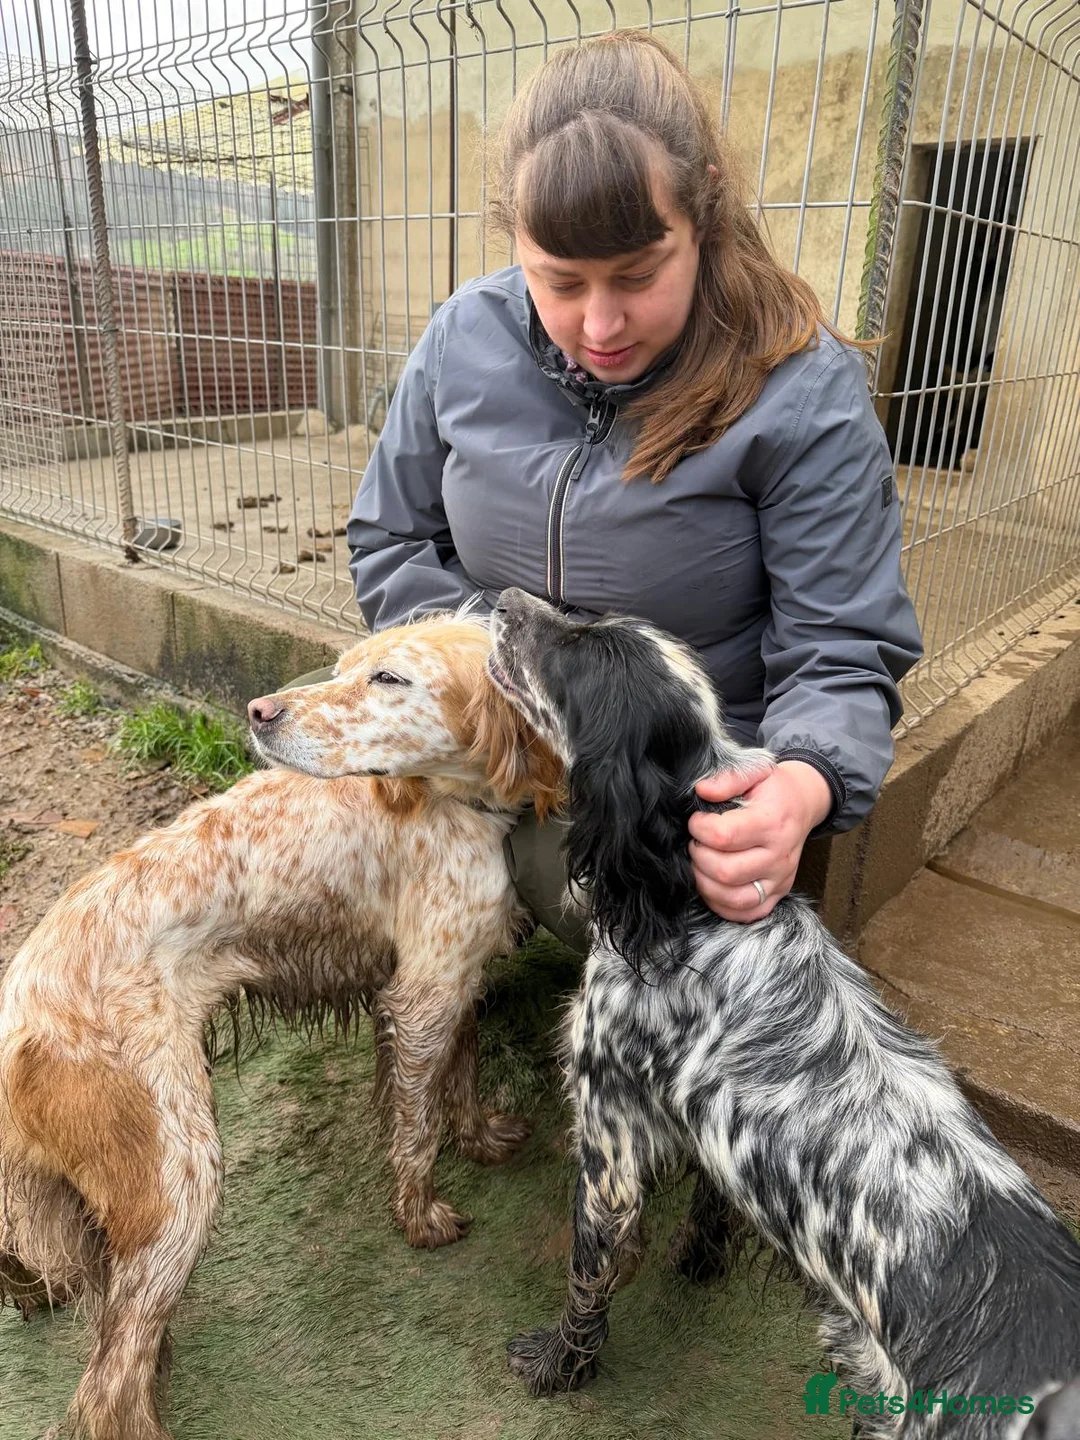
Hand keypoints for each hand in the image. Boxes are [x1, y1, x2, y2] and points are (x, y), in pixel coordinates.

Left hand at [687, 760, 832, 921]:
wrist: (803, 804)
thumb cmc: (774, 789)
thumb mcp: (756, 771)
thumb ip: (728, 778)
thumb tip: (702, 791)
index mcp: (772, 822)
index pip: (724, 836)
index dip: (699, 828)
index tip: (696, 820)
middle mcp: (779, 855)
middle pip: (726, 872)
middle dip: (699, 857)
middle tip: (697, 842)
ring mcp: (780, 879)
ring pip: (734, 898)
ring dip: (706, 884)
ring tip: (702, 863)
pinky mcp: (777, 894)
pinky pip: (747, 913)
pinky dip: (723, 905)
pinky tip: (713, 885)